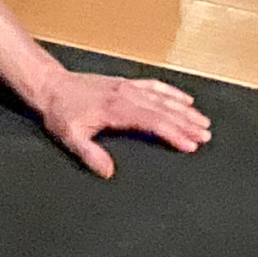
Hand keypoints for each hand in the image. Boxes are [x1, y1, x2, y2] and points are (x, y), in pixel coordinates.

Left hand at [38, 69, 210, 174]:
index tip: (191, 144)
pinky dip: (172, 92)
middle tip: (207, 136)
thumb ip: (90, 154)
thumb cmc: (61, 113)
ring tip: (204, 122)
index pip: (152, 121)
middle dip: (186, 123)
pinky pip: (154, 85)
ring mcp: (128, 87)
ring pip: (162, 97)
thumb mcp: (70, 136)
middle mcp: (127, 95)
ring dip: (184, 109)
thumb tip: (109, 173)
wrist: (50, 85)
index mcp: (117, 109)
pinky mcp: (126, 83)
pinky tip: (185, 98)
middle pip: (163, 109)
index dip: (173, 132)